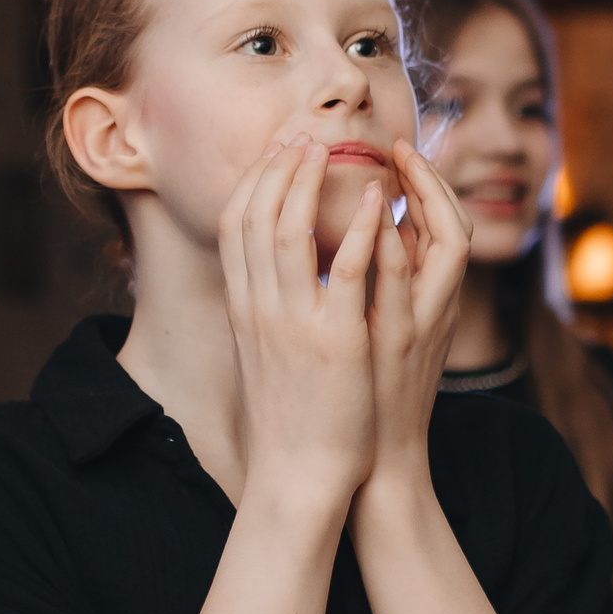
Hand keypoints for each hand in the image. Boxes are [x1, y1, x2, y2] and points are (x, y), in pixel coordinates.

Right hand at [218, 137, 380, 511]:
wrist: (298, 476)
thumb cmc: (289, 420)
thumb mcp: (263, 355)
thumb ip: (264, 312)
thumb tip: (269, 278)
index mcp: (243, 310)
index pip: (234, 226)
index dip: (253, 182)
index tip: (276, 153)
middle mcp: (260, 309)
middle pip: (256, 215)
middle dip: (277, 167)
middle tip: (303, 137)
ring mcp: (295, 323)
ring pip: (291, 230)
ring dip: (309, 183)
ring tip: (330, 152)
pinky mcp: (337, 341)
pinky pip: (349, 270)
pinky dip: (362, 229)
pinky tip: (378, 201)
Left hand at [355, 139, 472, 497]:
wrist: (373, 463)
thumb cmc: (372, 398)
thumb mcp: (387, 336)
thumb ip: (384, 288)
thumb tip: (369, 240)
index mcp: (436, 305)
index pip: (449, 226)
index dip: (432, 185)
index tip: (404, 152)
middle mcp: (438, 311)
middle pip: (456, 226)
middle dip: (434, 181)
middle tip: (402, 146)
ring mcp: (421, 325)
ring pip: (443, 247)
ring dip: (422, 201)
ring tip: (393, 165)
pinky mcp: (395, 343)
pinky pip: (398, 283)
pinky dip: (391, 245)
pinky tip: (374, 218)